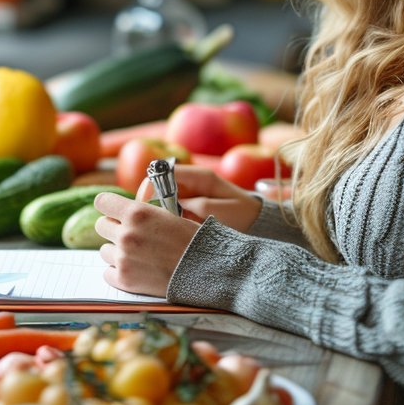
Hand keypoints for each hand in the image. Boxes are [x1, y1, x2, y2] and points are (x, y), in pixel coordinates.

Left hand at [93, 192, 198, 296]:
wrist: (207, 270)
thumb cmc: (192, 240)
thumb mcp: (169, 214)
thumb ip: (142, 211)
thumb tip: (123, 209)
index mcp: (137, 212)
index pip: (102, 202)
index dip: (108, 206)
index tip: (114, 212)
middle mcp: (126, 233)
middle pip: (101, 226)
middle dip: (114, 229)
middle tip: (133, 236)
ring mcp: (123, 258)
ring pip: (104, 250)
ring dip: (117, 252)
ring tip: (139, 256)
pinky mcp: (124, 280)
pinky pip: (108, 273)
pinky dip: (119, 273)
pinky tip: (138, 271)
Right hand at [137, 165, 261, 231]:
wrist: (258, 222)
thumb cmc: (245, 217)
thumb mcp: (225, 213)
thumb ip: (200, 206)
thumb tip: (176, 206)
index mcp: (199, 176)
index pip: (162, 172)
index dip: (149, 188)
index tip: (145, 209)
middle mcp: (191, 180)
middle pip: (156, 184)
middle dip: (150, 203)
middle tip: (152, 223)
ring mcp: (188, 191)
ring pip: (160, 197)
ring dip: (158, 213)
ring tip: (163, 230)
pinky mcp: (187, 202)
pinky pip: (168, 207)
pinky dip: (166, 218)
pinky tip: (173, 232)